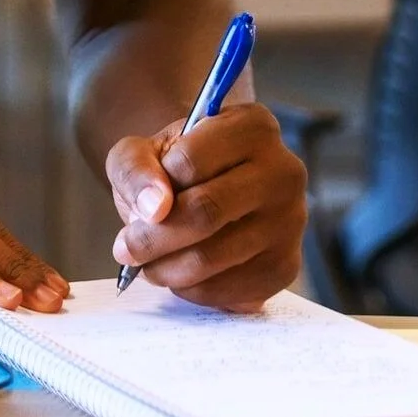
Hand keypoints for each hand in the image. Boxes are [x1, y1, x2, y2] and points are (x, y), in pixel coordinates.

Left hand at [107, 103, 305, 308]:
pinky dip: (193, 289)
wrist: (205, 190)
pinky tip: (179, 274)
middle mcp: (284, 171)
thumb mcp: (140, 151)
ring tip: (148, 262)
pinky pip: (231, 290)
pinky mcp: (286, 266)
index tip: (140, 200)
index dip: (154, 187)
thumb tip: (155, 208)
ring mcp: (291, 222)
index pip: (190, 161)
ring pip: (215, 256)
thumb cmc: (172, 167)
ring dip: (167, 268)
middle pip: (206, 212)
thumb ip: (136, 168)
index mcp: (252, 126)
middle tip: (126, 249)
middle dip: (153, 238)